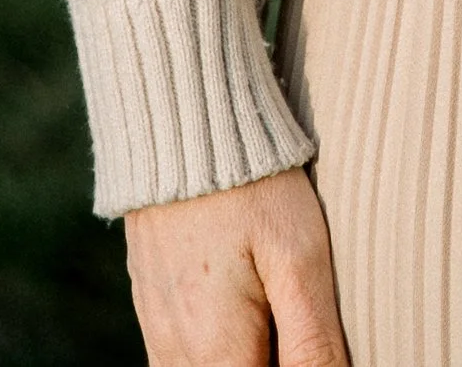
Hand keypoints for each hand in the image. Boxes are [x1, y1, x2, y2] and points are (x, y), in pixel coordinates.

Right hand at [123, 167, 349, 366]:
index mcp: (216, 354)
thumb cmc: (251, 186)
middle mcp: (176, 353)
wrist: (179, 119)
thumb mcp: (298, 257)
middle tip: (294, 323)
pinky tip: (242, 312)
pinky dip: (212, 350)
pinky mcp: (149, 301)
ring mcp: (156, 328)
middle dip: (266, 360)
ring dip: (241, 355)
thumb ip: (313, 343)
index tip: (309, 345)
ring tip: (272, 314)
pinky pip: (177, 356)